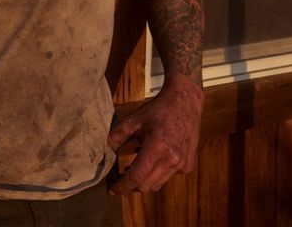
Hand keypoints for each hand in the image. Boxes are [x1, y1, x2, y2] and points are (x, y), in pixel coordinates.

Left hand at [107, 73, 202, 193]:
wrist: (185, 101)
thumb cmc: (157, 109)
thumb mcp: (133, 120)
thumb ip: (116, 137)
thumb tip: (103, 153)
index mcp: (157, 148)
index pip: (136, 178)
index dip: (121, 186)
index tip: (111, 189)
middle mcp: (172, 160)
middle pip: (145, 186)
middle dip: (130, 185)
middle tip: (120, 177)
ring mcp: (182, 164)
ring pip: (157, 184)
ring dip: (144, 180)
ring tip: (134, 166)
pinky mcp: (188, 165)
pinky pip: (168, 177)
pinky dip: (157, 173)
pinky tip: (153, 158)